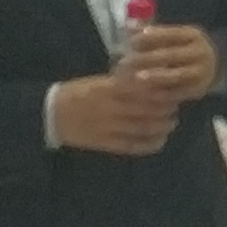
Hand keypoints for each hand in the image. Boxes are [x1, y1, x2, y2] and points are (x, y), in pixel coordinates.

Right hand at [51, 71, 182, 154]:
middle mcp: (110, 108)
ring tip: (171, 122)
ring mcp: (108, 128)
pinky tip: (160, 140)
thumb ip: (121, 82)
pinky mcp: (105, 143)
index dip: (160, 91)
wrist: (51, 115)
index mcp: (107, 89)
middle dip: (164, 108)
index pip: (141, 90)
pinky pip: (131, 145)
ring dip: (161, 126)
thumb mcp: (97, 81)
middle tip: (175, 106)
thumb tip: (148, 81)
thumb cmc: (76, 94)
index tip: (172, 89)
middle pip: (145, 109)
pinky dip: (149, 144)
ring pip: (142, 128)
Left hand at [123, 22, 220, 101]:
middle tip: (126, 62)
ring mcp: (202, 72)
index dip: (151, 37)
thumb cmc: (182, 49)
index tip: (132, 41)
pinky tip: (145, 92)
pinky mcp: (199, 89)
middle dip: (147, 58)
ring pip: (176, 75)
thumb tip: (129, 26)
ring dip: (155, 76)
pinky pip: (178, 92)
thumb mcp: (172, 37)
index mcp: (193, 35)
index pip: (172, 34)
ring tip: (136, 77)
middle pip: (172, 55)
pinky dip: (162, 93)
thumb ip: (151, 33)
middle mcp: (201, 52)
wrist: (209, 67)